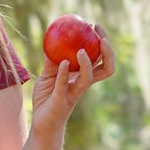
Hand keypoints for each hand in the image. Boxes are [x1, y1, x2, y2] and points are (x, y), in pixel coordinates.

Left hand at [30, 25, 115, 141]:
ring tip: (82, 49)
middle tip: (98, 34)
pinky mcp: (63, 100)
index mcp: (84, 77)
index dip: (102, 42)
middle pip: (106, 68)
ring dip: (87, 63)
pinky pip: (65, 85)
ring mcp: (75, 93)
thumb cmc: (46, 99)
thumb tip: (50, 38)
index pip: (101, 58)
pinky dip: (64, 73)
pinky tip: (63, 62)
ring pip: (89, 78)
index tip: (94, 25)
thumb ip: (51, 59)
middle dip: (107, 50)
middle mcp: (84, 85)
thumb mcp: (47, 75)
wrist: (42, 124)